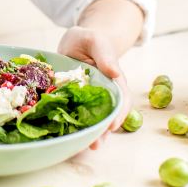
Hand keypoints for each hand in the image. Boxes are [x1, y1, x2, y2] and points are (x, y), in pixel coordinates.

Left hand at [57, 26, 130, 149]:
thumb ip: (105, 55)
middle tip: (94, 144)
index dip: (118, 114)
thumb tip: (114, 72)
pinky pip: (74, 115)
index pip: (121, 100)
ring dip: (89, 133)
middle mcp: (103, 93)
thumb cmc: (89, 39)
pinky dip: (72, 126)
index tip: (111, 126)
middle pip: (108, 115)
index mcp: (114, 81)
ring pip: (92, 119)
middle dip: (102, 131)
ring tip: (82, 147)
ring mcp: (89, 99)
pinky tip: (66, 136)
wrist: (77, 41)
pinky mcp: (74, 101)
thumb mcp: (96, 41)